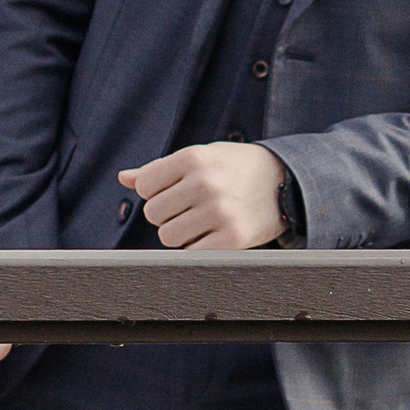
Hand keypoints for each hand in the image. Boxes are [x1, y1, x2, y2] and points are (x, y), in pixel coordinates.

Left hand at [118, 141, 287, 250]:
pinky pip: (191, 252)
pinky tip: (213, 234)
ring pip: (168, 236)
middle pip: (153, 213)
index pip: (145, 185)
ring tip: (201, 221)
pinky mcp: (233, 238)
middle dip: (167, 214)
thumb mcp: (200, 156)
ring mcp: (219, 211)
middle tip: (191, 208)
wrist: (286, 182)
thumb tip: (124, 178)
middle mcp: (205, 182)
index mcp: (193, 157)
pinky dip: (198, 247)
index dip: (156, 192)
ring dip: (180, 233)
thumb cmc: (234, 168)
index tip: (175, 191)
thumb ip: (160, 169)